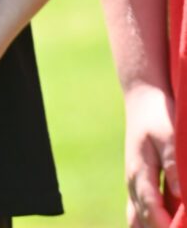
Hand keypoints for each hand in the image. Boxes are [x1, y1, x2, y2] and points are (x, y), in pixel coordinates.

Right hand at [124, 84, 180, 227]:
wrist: (142, 96)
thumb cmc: (156, 114)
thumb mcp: (167, 135)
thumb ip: (172, 164)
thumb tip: (179, 195)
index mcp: (139, 173)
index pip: (152, 212)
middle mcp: (132, 184)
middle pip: (144, 222)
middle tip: (178, 226)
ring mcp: (133, 185)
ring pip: (137, 221)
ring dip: (153, 226)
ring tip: (171, 224)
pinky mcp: (138, 183)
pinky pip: (138, 214)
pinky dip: (150, 222)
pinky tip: (167, 220)